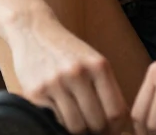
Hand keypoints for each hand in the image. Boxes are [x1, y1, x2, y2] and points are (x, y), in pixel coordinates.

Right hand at [8, 12, 131, 134]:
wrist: (33, 30)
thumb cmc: (67, 50)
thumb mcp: (93, 61)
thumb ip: (107, 89)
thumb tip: (122, 124)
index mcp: (98, 66)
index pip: (116, 111)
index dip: (117, 128)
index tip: (113, 131)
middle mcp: (77, 73)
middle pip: (97, 123)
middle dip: (98, 132)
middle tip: (95, 131)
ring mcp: (55, 83)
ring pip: (76, 126)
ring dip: (79, 131)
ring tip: (79, 125)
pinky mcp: (35, 92)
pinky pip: (55, 121)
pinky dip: (60, 123)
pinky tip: (61, 115)